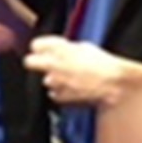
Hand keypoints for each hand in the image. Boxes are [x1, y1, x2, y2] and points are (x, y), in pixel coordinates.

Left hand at [24, 35, 140, 107]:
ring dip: (54, 79)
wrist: (112, 86)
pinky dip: (61, 92)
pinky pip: (54, 93)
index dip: (39, 48)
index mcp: (60, 49)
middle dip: (35, 62)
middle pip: (29, 62)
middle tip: (45, 64)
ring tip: (71, 79)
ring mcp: (55, 82)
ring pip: (45, 79)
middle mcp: (54, 65)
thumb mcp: (83, 47)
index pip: (35, 45)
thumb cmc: (102, 64)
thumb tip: (55, 49)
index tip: (42, 50)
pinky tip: (74, 89)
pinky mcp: (59, 97)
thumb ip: (65, 47)